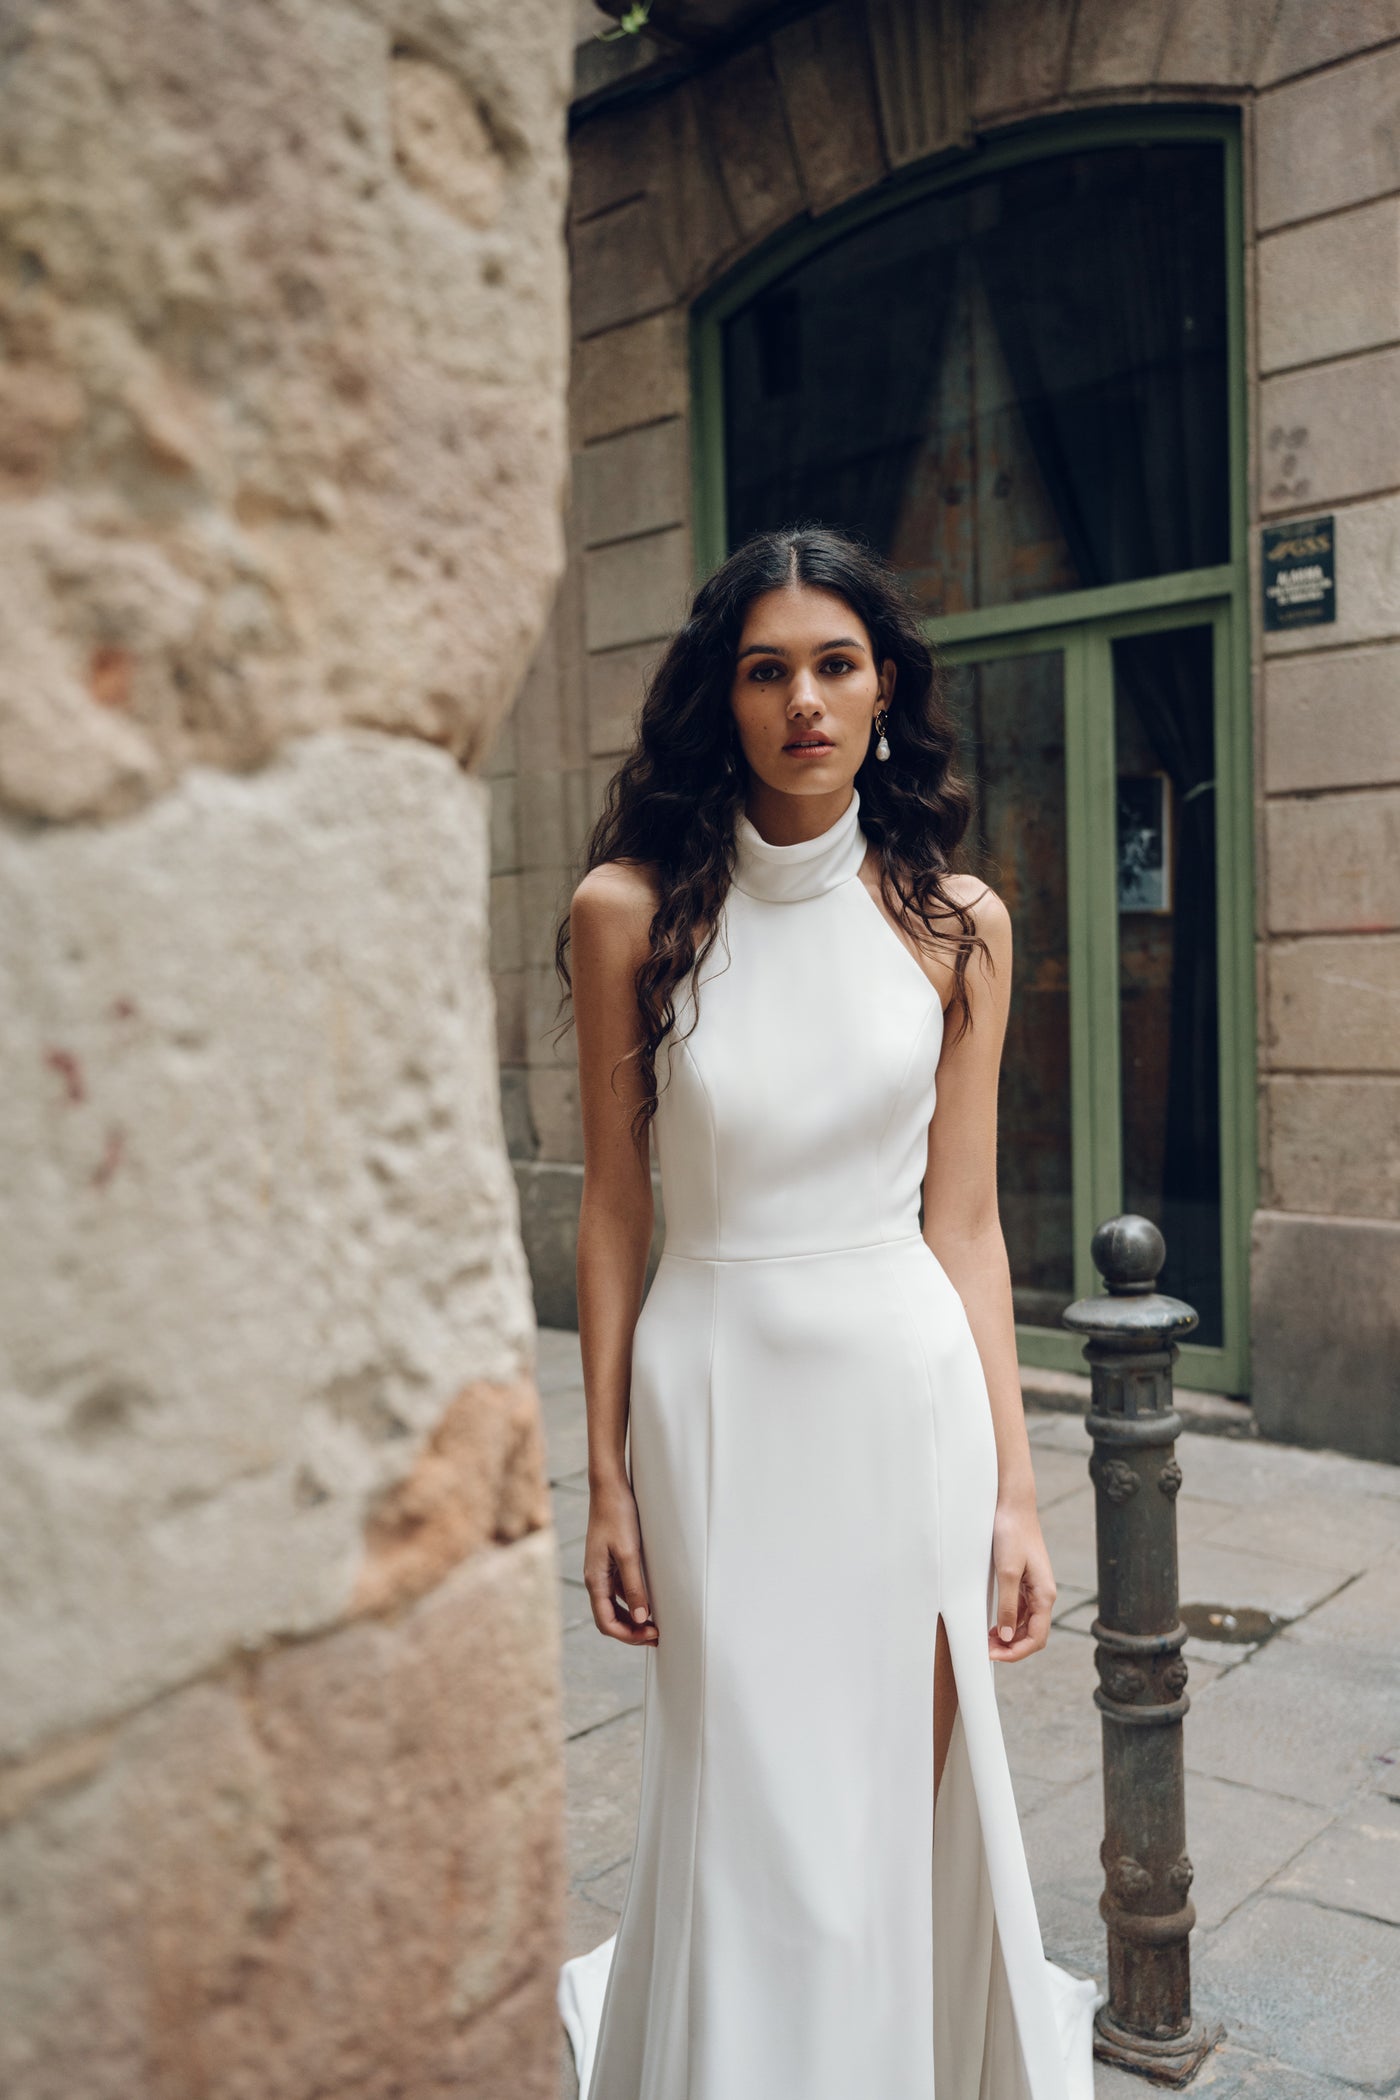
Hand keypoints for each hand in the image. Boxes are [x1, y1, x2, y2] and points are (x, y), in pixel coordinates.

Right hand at [584, 1478, 657, 1645]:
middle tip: (657, 1634)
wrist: (609, 1487)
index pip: (606, 1622)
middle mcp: (595, 1578)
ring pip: (613, 1606)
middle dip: (631, 1631)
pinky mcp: (608, 1562)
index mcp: (595, 1580)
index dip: (628, 1635)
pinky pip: (617, 1590)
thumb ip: (634, 1587)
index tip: (652, 1635)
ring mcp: (601, 1571)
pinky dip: (631, 1601)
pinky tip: (647, 1600)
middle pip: (608, 1618)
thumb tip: (640, 1618)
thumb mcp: (629, 1553)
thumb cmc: (617, 1515)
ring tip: (654, 1623)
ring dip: (632, 1618)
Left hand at [988, 1496, 1055, 1661]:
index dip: (1016, 1652)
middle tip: (985, 1651)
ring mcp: (1035, 1588)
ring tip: (986, 1641)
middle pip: (1032, 1634)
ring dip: (1009, 1637)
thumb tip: (1007, 1637)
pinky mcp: (1026, 1581)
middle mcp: (1044, 1594)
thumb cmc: (1011, 1534)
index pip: (1036, 1638)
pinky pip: (1021, 1610)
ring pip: (1026, 1624)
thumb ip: (1008, 1606)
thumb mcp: (1006, 1572)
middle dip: (1011, 1647)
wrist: (1013, 1505)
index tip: (992, 1656)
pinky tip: (993, 1625)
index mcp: (1045, 1595)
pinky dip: (1009, 1622)